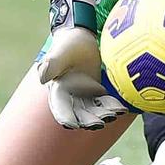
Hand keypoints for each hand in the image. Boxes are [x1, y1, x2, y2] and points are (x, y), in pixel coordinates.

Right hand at [36, 0, 125, 129]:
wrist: (80, 38)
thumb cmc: (68, 44)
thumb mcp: (60, 52)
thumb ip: (52, 64)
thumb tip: (42, 78)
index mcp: (58, 91)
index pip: (60, 108)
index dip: (66, 117)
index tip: (73, 125)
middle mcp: (70, 97)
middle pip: (79, 114)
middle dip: (88, 121)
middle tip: (100, 123)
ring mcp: (83, 96)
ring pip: (94, 112)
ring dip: (103, 116)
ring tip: (115, 114)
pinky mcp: (96, 92)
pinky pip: (105, 103)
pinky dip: (112, 107)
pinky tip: (122, 109)